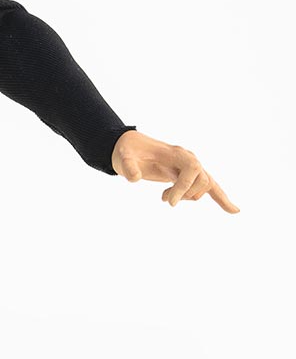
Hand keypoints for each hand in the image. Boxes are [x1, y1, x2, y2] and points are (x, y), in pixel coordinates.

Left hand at [111, 129, 238, 212]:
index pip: (192, 170)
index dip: (183, 187)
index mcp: (176, 153)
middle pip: (202, 180)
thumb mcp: (123, 157)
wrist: (130, 147)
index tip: (169, 202)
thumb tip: (134, 178)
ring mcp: (191, 167)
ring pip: (204, 186)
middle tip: (164, 198)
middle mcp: (188, 158)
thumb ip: (128, 166)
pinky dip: (222, 199)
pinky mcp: (189, 176)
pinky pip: (210, 187)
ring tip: (165, 197)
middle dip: (185, 193)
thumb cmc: (128, 151)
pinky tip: (235, 211)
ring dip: (188, 196)